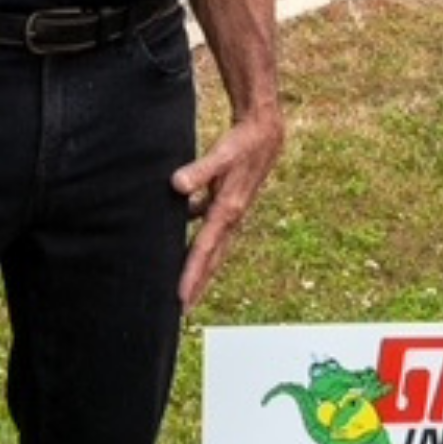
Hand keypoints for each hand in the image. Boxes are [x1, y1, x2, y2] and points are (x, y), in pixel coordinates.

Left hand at [172, 108, 283, 311]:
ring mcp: (230, 214)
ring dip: (199, 268)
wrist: (265, 133)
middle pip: (211, 259)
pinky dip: (198, 243)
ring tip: (185, 287)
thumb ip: (200, 170)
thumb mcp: (222, 154)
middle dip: (198, 284)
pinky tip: (182, 244)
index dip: (192, 274)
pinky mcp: (227, 205)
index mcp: (227, 211)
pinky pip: (210, 232)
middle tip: (182, 309)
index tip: (181, 297)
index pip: (205, 249)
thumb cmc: (243, 143)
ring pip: (212, 248)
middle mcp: (230, 218)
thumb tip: (177, 185)